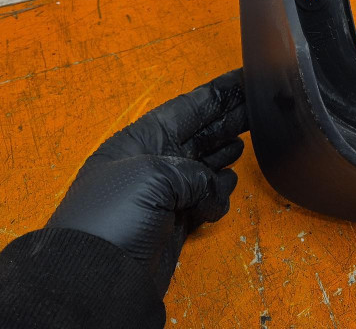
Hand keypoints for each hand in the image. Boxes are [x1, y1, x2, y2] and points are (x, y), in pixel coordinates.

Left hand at [47, 70, 246, 296]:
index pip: (188, 106)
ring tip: (245, 140)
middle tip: (260, 105)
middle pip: (200, 132)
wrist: (95, 277)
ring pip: (204, 165)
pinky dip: (217, 193)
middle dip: (229, 119)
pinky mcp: (173, 223)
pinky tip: (227, 185)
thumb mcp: (152, 176)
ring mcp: (163, 194)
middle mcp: (154, 161)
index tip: (246, 78)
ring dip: (224, 153)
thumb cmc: (111, 217)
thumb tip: (213, 189)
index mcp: (142, 139)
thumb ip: (193, 172)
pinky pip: (204, 199)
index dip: (218, 92)